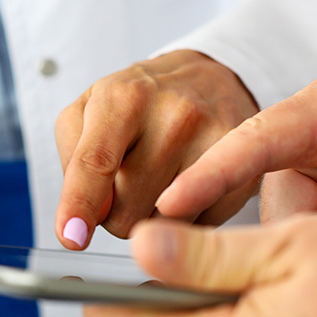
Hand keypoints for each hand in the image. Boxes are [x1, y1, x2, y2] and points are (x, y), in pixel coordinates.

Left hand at [55, 51, 258, 249]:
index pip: (96, 161)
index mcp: (125, 98)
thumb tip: (88, 216)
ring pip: (162, 227)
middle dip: (117, 210)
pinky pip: (198, 229)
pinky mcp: (245, 174)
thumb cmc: (140, 101)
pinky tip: (187, 188)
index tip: (72, 237)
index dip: (79, 204)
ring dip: (151, 218)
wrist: (208, 79)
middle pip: (126, 212)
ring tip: (159, 179)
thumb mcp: (88, 111)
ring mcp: (215, 144)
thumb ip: (75, 163)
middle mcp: (174, 116)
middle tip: (130, 177)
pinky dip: (185, 219)